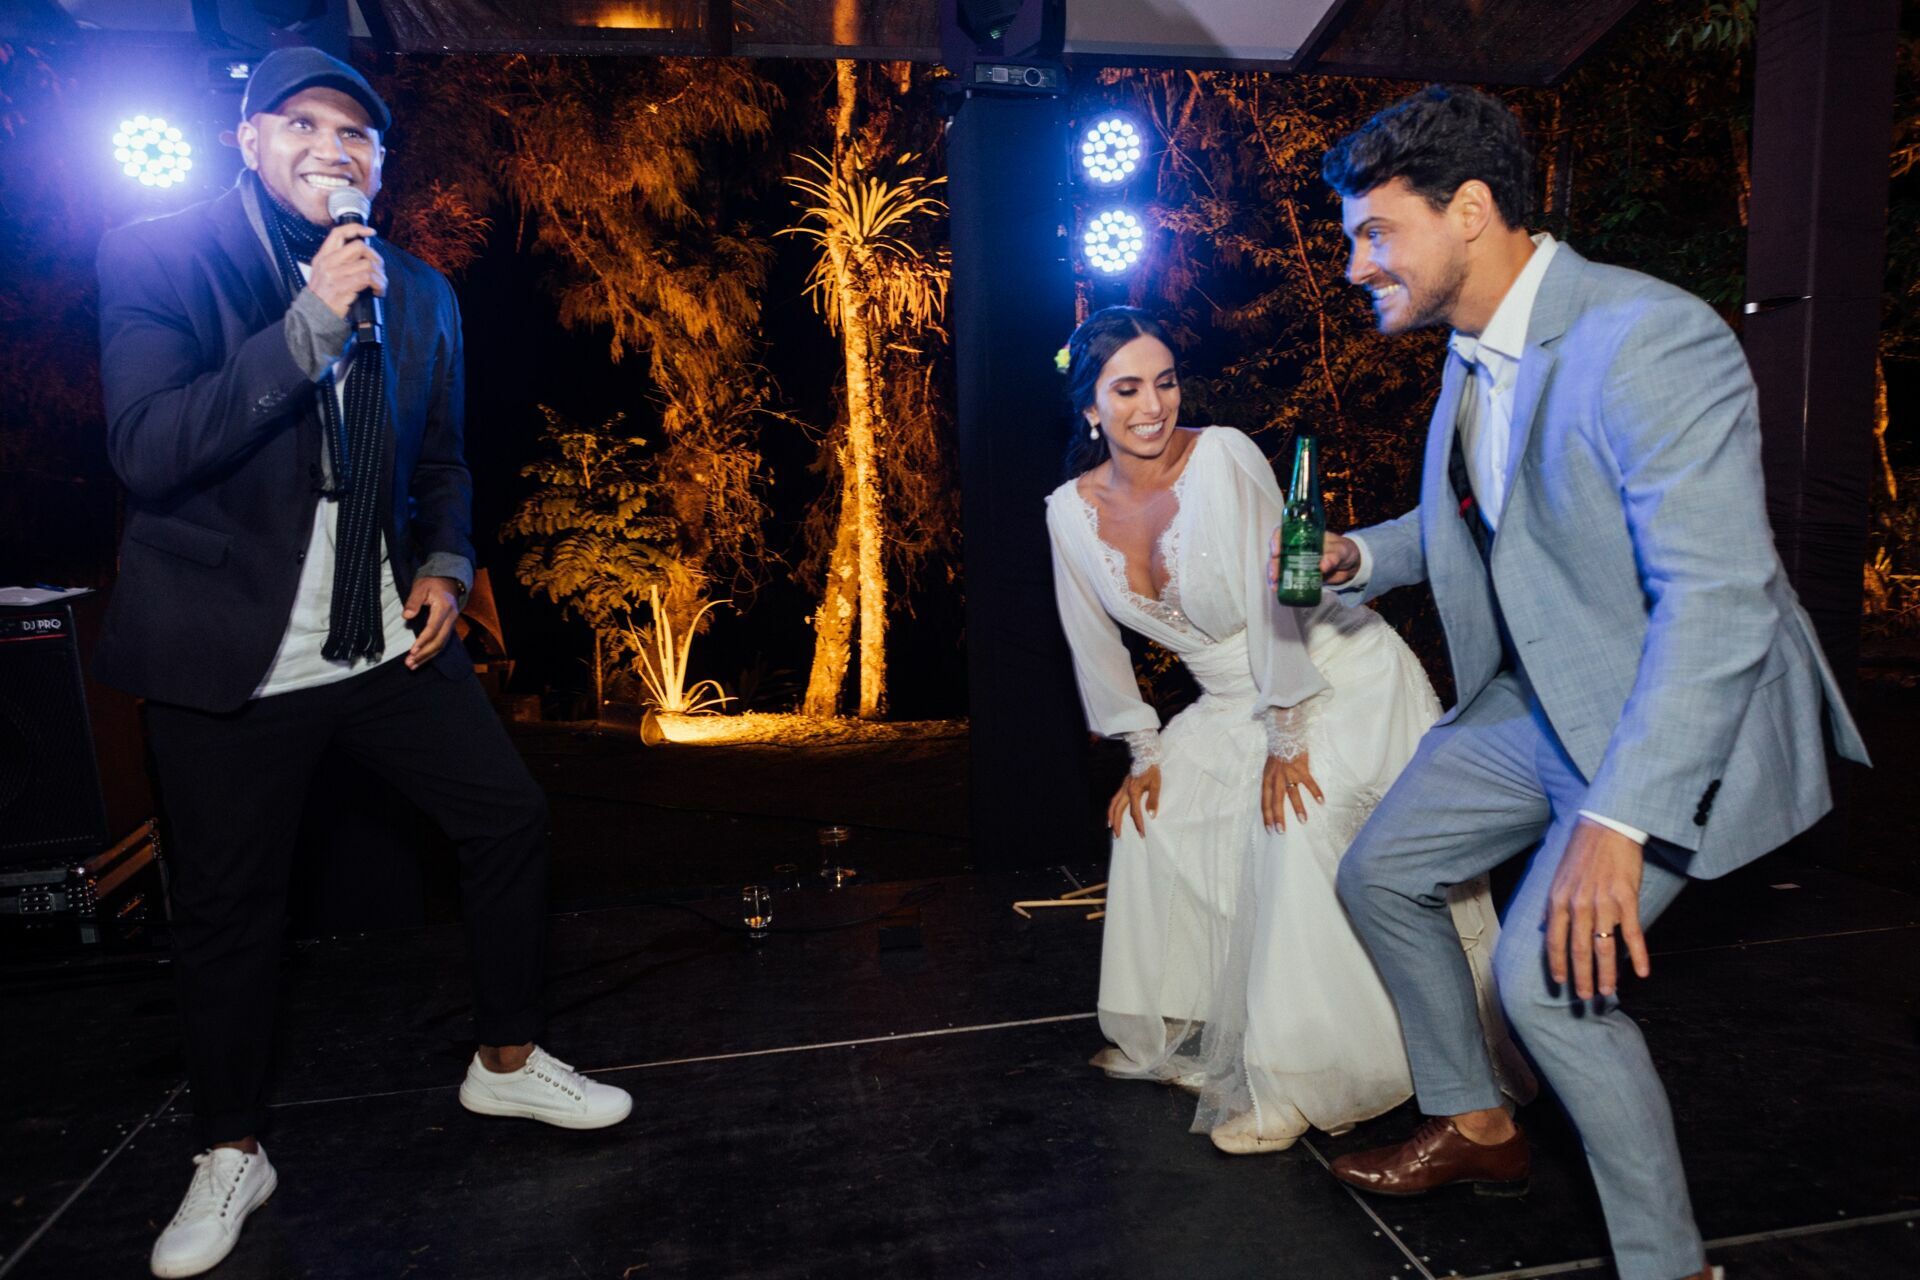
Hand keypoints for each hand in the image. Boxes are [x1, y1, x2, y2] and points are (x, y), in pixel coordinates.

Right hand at [306, 222, 385, 320]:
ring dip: (380, 275)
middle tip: (379, 269)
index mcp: (322, 257)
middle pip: (358, 247)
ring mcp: (334, 274)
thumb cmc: (324, 297)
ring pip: (367, 264)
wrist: (313, 317)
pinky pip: (368, 278)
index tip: (371, 232)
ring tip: (380, 285)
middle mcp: (327, 262)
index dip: (357, 229)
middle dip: (375, 257)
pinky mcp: (342, 287)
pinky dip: (379, 284)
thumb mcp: (324, 274)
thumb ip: (338, 262)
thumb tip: (363, 255)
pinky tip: (377, 291)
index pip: (338, 233)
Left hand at [403, 575, 461, 669]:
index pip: (433, 628)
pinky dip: (431, 653)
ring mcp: (451, 624)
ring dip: (427, 656)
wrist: (449, 580)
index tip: (412, 650)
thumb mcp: (421, 587)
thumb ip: (413, 601)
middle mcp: (451, 618)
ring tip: (413, 665)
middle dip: (424, 654)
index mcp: (444, 608)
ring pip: (441, 644)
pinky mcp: (448, 627)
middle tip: (410, 663)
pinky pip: (442, 643)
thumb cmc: (433, 583)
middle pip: (439, 641)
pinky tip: (422, 659)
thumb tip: (407, 616)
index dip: (423, 641)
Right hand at [1108, 767, 1160, 838]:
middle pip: (1117, 810)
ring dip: (1111, 817)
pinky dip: (1112, 808)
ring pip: (1113, 805)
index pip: (1134, 812)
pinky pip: (1114, 799)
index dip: (1138, 824)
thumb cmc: (1152, 770)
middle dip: (1117, 824)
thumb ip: (1153, 800)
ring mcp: (1122, 788)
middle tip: (1117, 836)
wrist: (1146, 755)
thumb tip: (1151, 815)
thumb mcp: (1156, 784)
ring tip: (1110, 827)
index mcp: (1133, 791)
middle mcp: (1125, 791)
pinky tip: (1114, 813)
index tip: (1141, 834)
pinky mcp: (1123, 786)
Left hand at [1261, 752, 1323, 831]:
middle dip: (1278, 817)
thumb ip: (1271, 784)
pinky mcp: (1301, 769)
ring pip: (1293, 794)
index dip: (1267, 816)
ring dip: (1298, 808)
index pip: (1265, 802)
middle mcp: (1276, 779)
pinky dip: (1316, 792)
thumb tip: (1272, 799)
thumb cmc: (1277, 755)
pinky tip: (1321, 801)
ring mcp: (1289, 774)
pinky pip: (1309, 783)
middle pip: (1276, 801)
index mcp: (1267, 780)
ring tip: (1303, 821)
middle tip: (1281, 831)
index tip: (1269, 829)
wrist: (1284, 737)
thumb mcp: (1268, 770)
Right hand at [1266, 529, 1362, 589]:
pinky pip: (1287, 578)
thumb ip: (1333, 556)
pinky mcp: (1301, 574)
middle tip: (1275, 576)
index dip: (1277, 540)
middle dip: (1274, 564)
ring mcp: (1297, 561)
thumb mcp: (1341, 550)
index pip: (1285, 533)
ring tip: (1275, 586)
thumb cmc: (1344, 550)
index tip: (1276, 552)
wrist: (1351, 566)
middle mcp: (1297, 547)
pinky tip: (1278, 590)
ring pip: (1280, 566)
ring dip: (1275, 576)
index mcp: (1304, 536)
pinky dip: (1282, 584)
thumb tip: (1323, 566)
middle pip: (1279, 552)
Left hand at [1545, 818, 1650, 999]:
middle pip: (1579, 950)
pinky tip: (1641, 973)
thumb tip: (1540, 925)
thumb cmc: (1581, 852)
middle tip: (1584, 997)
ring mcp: (1604, 903)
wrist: (1607, 827)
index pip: (1554, 941)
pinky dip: (1638, 955)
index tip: (1560, 983)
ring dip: (1606, 973)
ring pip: (1604, 947)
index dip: (1557, 964)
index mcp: (1558, 900)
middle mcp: (1578, 905)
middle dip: (1581, 977)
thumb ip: (1550, 905)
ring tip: (1607, 991)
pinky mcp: (1627, 899)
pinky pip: (1632, 933)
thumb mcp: (1557, 877)